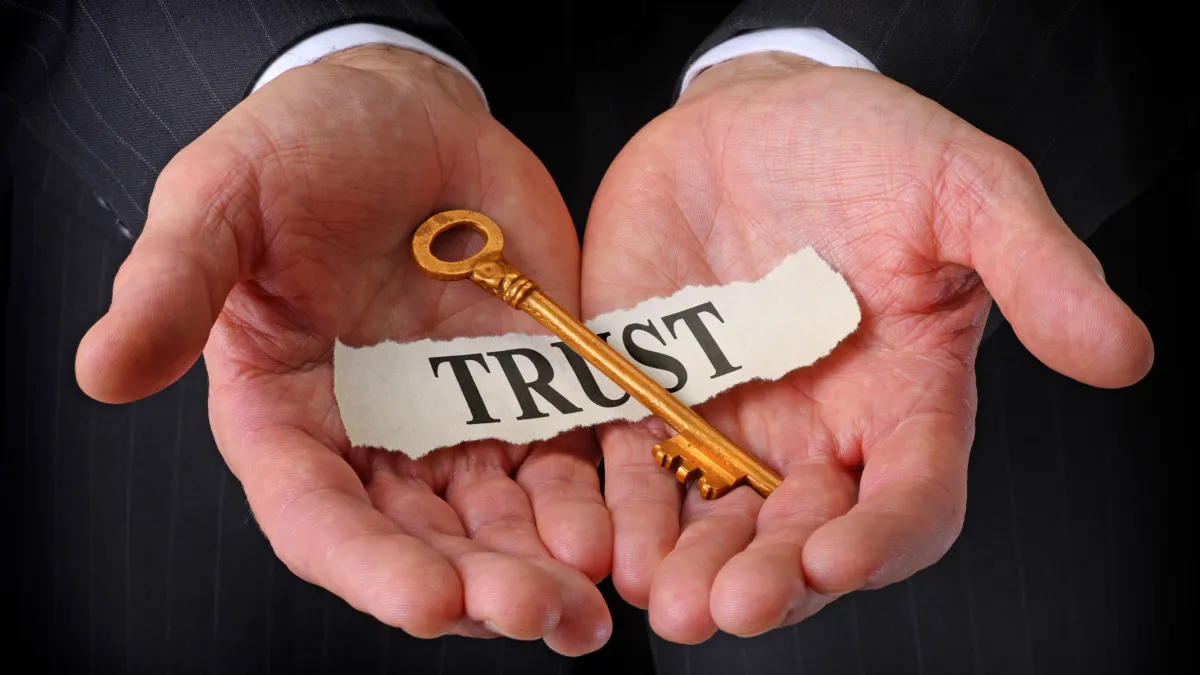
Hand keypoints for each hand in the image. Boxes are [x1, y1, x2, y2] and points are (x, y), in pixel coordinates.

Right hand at [76, 46, 611, 653]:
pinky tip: (620, 535)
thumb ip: (174, 283)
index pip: (318, 517)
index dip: (369, 567)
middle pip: (422, 541)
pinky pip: (563, 465)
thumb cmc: (300, 146)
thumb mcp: (222, 195)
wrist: (407, 110)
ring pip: (499, 522)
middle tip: (538, 616)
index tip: (428, 603)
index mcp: (286, 414)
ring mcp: (458, 420)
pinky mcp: (529, 391)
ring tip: (586, 608)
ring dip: (542, 569)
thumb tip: (102, 373)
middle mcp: (373, 438)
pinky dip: (590, 505)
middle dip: (477, 587)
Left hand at [583, 53, 1150, 641]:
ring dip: (685, 565)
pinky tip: (600, 540)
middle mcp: (816, 434)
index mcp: (903, 404)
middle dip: (767, 578)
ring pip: (711, 520)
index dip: (880, 539)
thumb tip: (1125, 356)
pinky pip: (631, 465)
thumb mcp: (966, 190)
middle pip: (799, 537)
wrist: (753, 115)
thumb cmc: (871, 149)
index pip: (908, 501)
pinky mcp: (647, 393)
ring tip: (662, 598)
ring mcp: (728, 421)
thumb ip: (1036, 271)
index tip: (836, 556)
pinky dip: (617, 507)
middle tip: (727, 607)